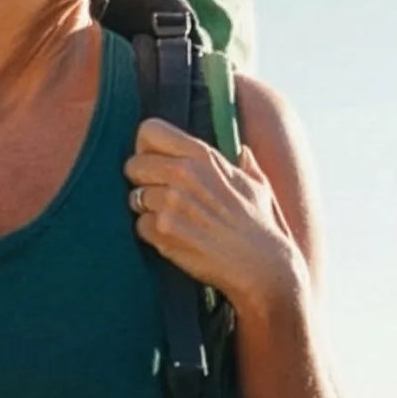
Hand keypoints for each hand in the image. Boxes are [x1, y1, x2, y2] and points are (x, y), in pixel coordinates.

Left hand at [121, 118, 301, 314]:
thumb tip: (243, 151)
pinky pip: (139, 226)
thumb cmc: (261, 226)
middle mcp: (185, 173)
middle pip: (133, 165)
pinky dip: (152, 234)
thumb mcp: (258, 187)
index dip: (145, 148)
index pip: (148, 130)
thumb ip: (245, 165)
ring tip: (175, 222)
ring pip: (134, 198)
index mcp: (204, 156)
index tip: (154, 163)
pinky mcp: (164, 231)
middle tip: (160, 198)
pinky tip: (175, 239)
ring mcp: (172, 202)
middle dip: (141, 181)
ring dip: (148, 211)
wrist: (263, 267)